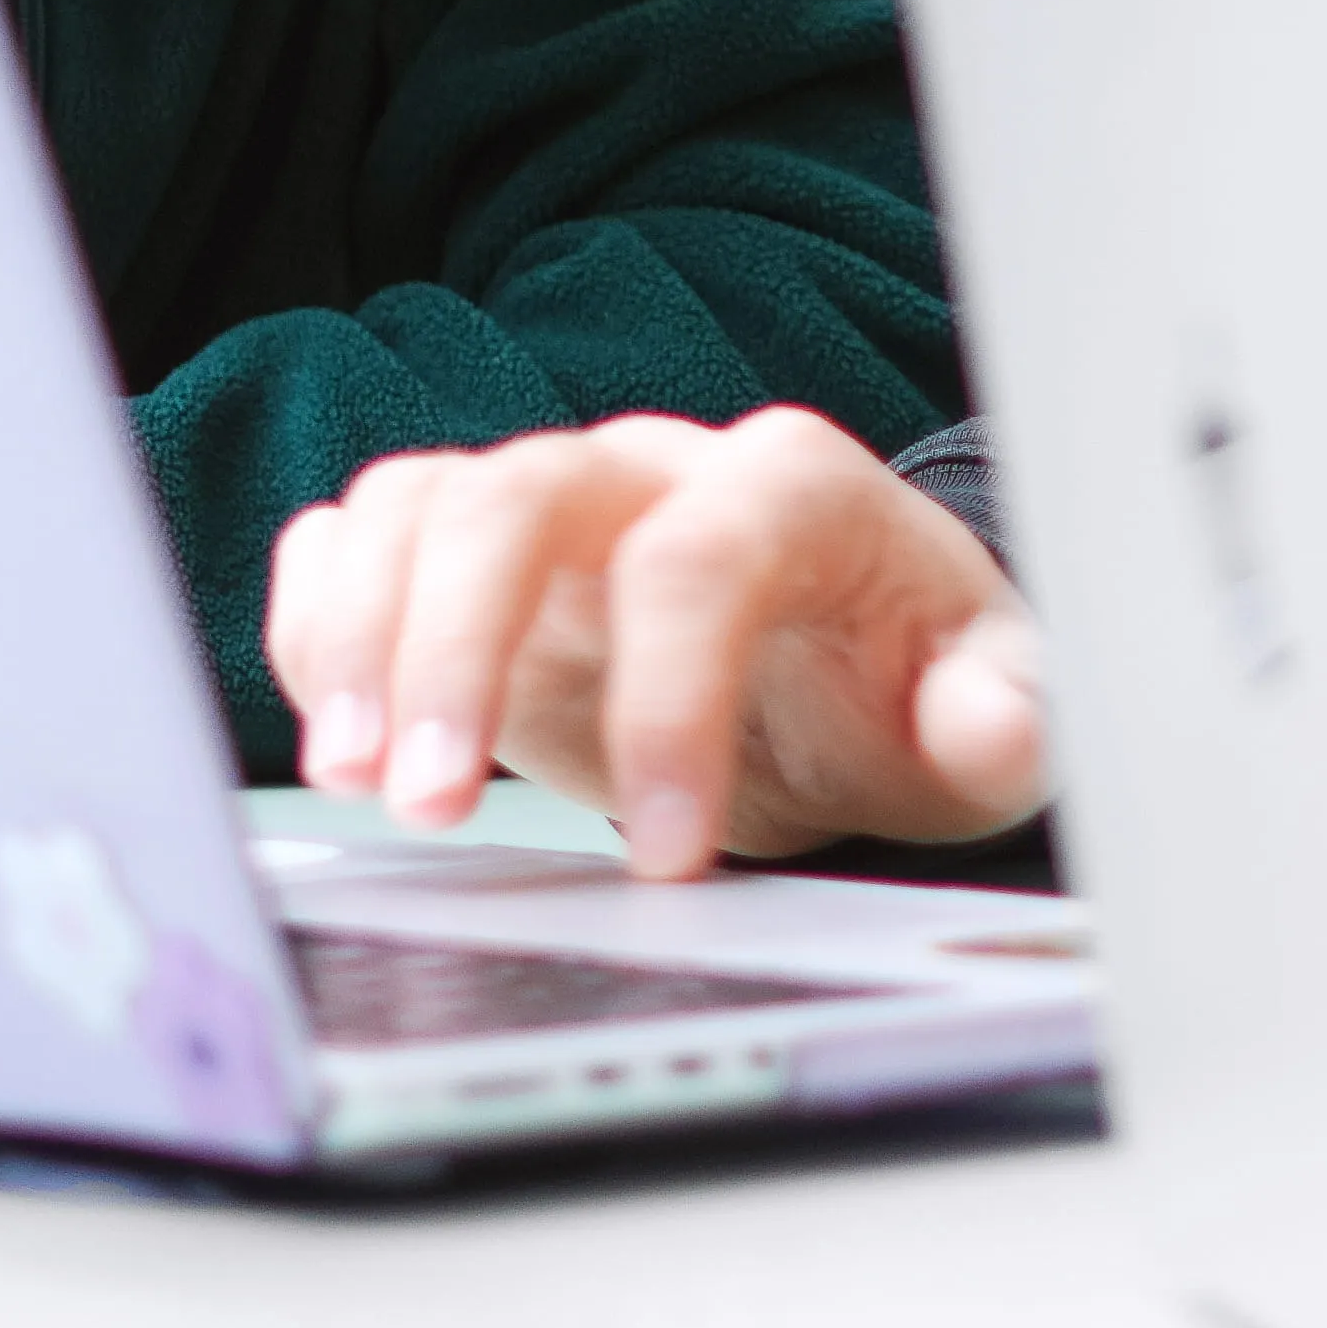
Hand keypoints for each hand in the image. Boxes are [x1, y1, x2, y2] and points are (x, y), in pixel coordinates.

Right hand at [260, 408, 1049, 878]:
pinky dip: (324, 620)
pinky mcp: (472, 558)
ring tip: (355, 782)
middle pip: (516, 495)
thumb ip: (1003, 717)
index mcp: (794, 491)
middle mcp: (657, 472)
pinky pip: (361, 537)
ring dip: (363, 638)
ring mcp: (553, 505)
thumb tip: (997, 726)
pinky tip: (338, 729)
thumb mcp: (986, 714)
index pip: (700, 560)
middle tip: (427, 806)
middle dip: (454, 647)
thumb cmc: (908, 683)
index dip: (666, 703)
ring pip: (417, 504)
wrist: (847, 665)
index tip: (665, 855)